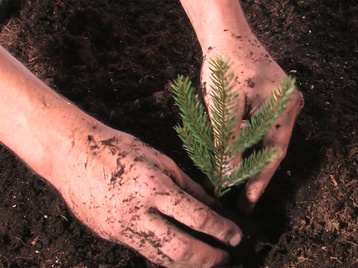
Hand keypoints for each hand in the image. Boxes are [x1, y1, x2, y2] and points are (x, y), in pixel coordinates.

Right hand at [52, 127, 241, 267]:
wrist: (72, 156)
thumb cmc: (120, 151)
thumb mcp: (161, 161)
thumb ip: (190, 188)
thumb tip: (215, 208)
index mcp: (153, 187)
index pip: (196, 217)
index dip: (221, 230)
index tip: (235, 236)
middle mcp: (137, 213)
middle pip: (180, 249)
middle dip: (207, 258)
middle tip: (224, 256)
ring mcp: (120, 229)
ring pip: (161, 258)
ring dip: (188, 263)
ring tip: (206, 259)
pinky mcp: (110, 236)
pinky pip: (144, 251)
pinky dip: (166, 255)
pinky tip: (181, 252)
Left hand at [200, 31, 303, 212]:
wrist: (227, 30)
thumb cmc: (225, 64)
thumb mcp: (225, 106)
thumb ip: (228, 142)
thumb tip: (228, 175)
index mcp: (284, 107)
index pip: (274, 154)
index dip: (260, 180)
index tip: (248, 202)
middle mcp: (291, 105)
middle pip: (273, 148)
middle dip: (254, 172)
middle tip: (239, 198)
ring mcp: (284, 100)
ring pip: (268, 138)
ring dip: (250, 157)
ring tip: (231, 179)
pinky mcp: (274, 96)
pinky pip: (264, 126)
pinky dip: (249, 141)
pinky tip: (234, 152)